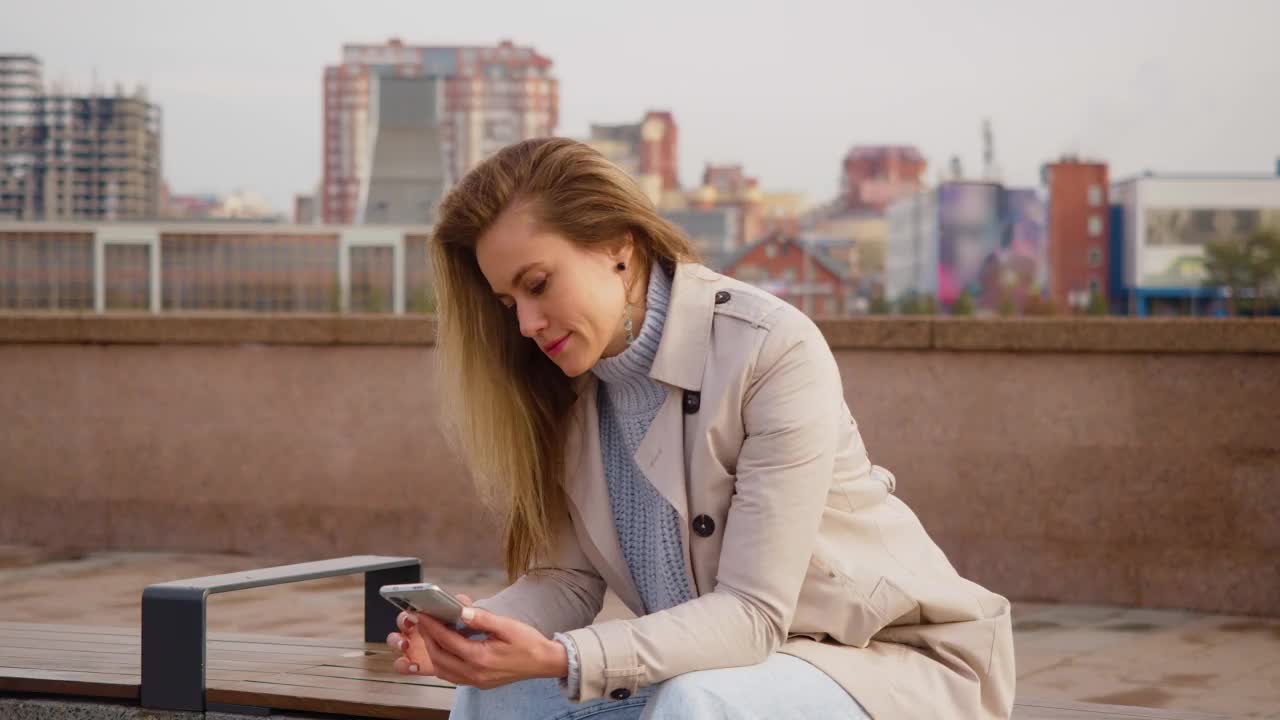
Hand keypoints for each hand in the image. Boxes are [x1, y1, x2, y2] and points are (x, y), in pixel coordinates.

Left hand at [416, 603, 567, 688]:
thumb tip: (461, 610)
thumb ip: (482, 618)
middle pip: (440, 657)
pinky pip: (452, 676)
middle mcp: (475, 673)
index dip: (432, 626)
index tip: (424, 614)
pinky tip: (445, 649)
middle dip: (428, 638)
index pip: (447, 641)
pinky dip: (443, 662)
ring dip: (433, 652)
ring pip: (443, 670)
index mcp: (481, 657)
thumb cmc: (529, 644)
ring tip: (431, 634)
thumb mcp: (507, 625)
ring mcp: (476, 681)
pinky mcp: (478, 683)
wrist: (544, 662)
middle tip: (423, 622)